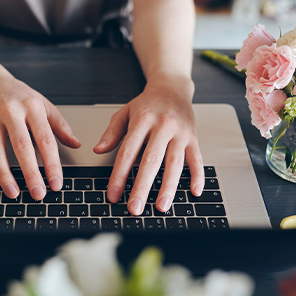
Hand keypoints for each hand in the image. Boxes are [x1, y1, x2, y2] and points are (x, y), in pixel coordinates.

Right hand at [0, 74, 80, 199]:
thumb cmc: (20, 96)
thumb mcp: (44, 105)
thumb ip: (60, 126)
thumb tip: (76, 144)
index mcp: (32, 108)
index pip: (45, 140)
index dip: (52, 164)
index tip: (56, 183)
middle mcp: (11, 113)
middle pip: (21, 146)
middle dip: (30, 172)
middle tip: (38, 193)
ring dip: (4, 174)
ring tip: (13, 193)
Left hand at [94, 75, 203, 215]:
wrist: (172, 87)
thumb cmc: (147, 104)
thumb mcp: (125, 112)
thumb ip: (112, 132)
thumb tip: (98, 150)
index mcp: (142, 120)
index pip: (127, 152)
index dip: (119, 175)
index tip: (113, 194)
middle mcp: (163, 127)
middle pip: (151, 160)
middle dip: (142, 186)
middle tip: (135, 207)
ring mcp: (180, 133)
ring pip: (175, 163)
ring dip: (168, 187)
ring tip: (161, 206)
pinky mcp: (193, 138)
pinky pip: (197, 159)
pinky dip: (197, 176)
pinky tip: (194, 192)